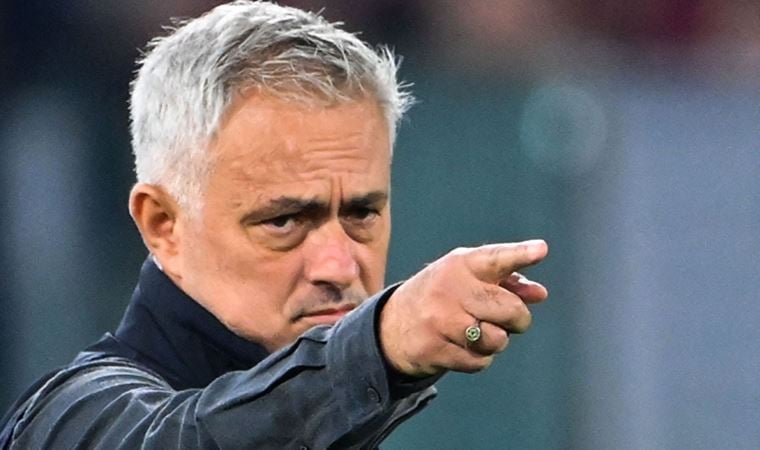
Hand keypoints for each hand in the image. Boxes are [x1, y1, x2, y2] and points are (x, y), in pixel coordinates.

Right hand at [379, 240, 548, 375]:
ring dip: (496, 341)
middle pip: (509, 308)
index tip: (540, 250)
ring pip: (497, 339)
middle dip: (518, 319)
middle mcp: (450, 289)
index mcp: (460, 264)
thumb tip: (539, 294)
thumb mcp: (469, 279)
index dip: (520, 254)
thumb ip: (506, 282)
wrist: (391, 324)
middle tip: (509, 319)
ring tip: (480, 333)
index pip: (495, 258)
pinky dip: (479, 359)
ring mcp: (440, 320)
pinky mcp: (434, 349)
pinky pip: (479, 361)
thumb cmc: (443, 296)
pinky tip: (463, 347)